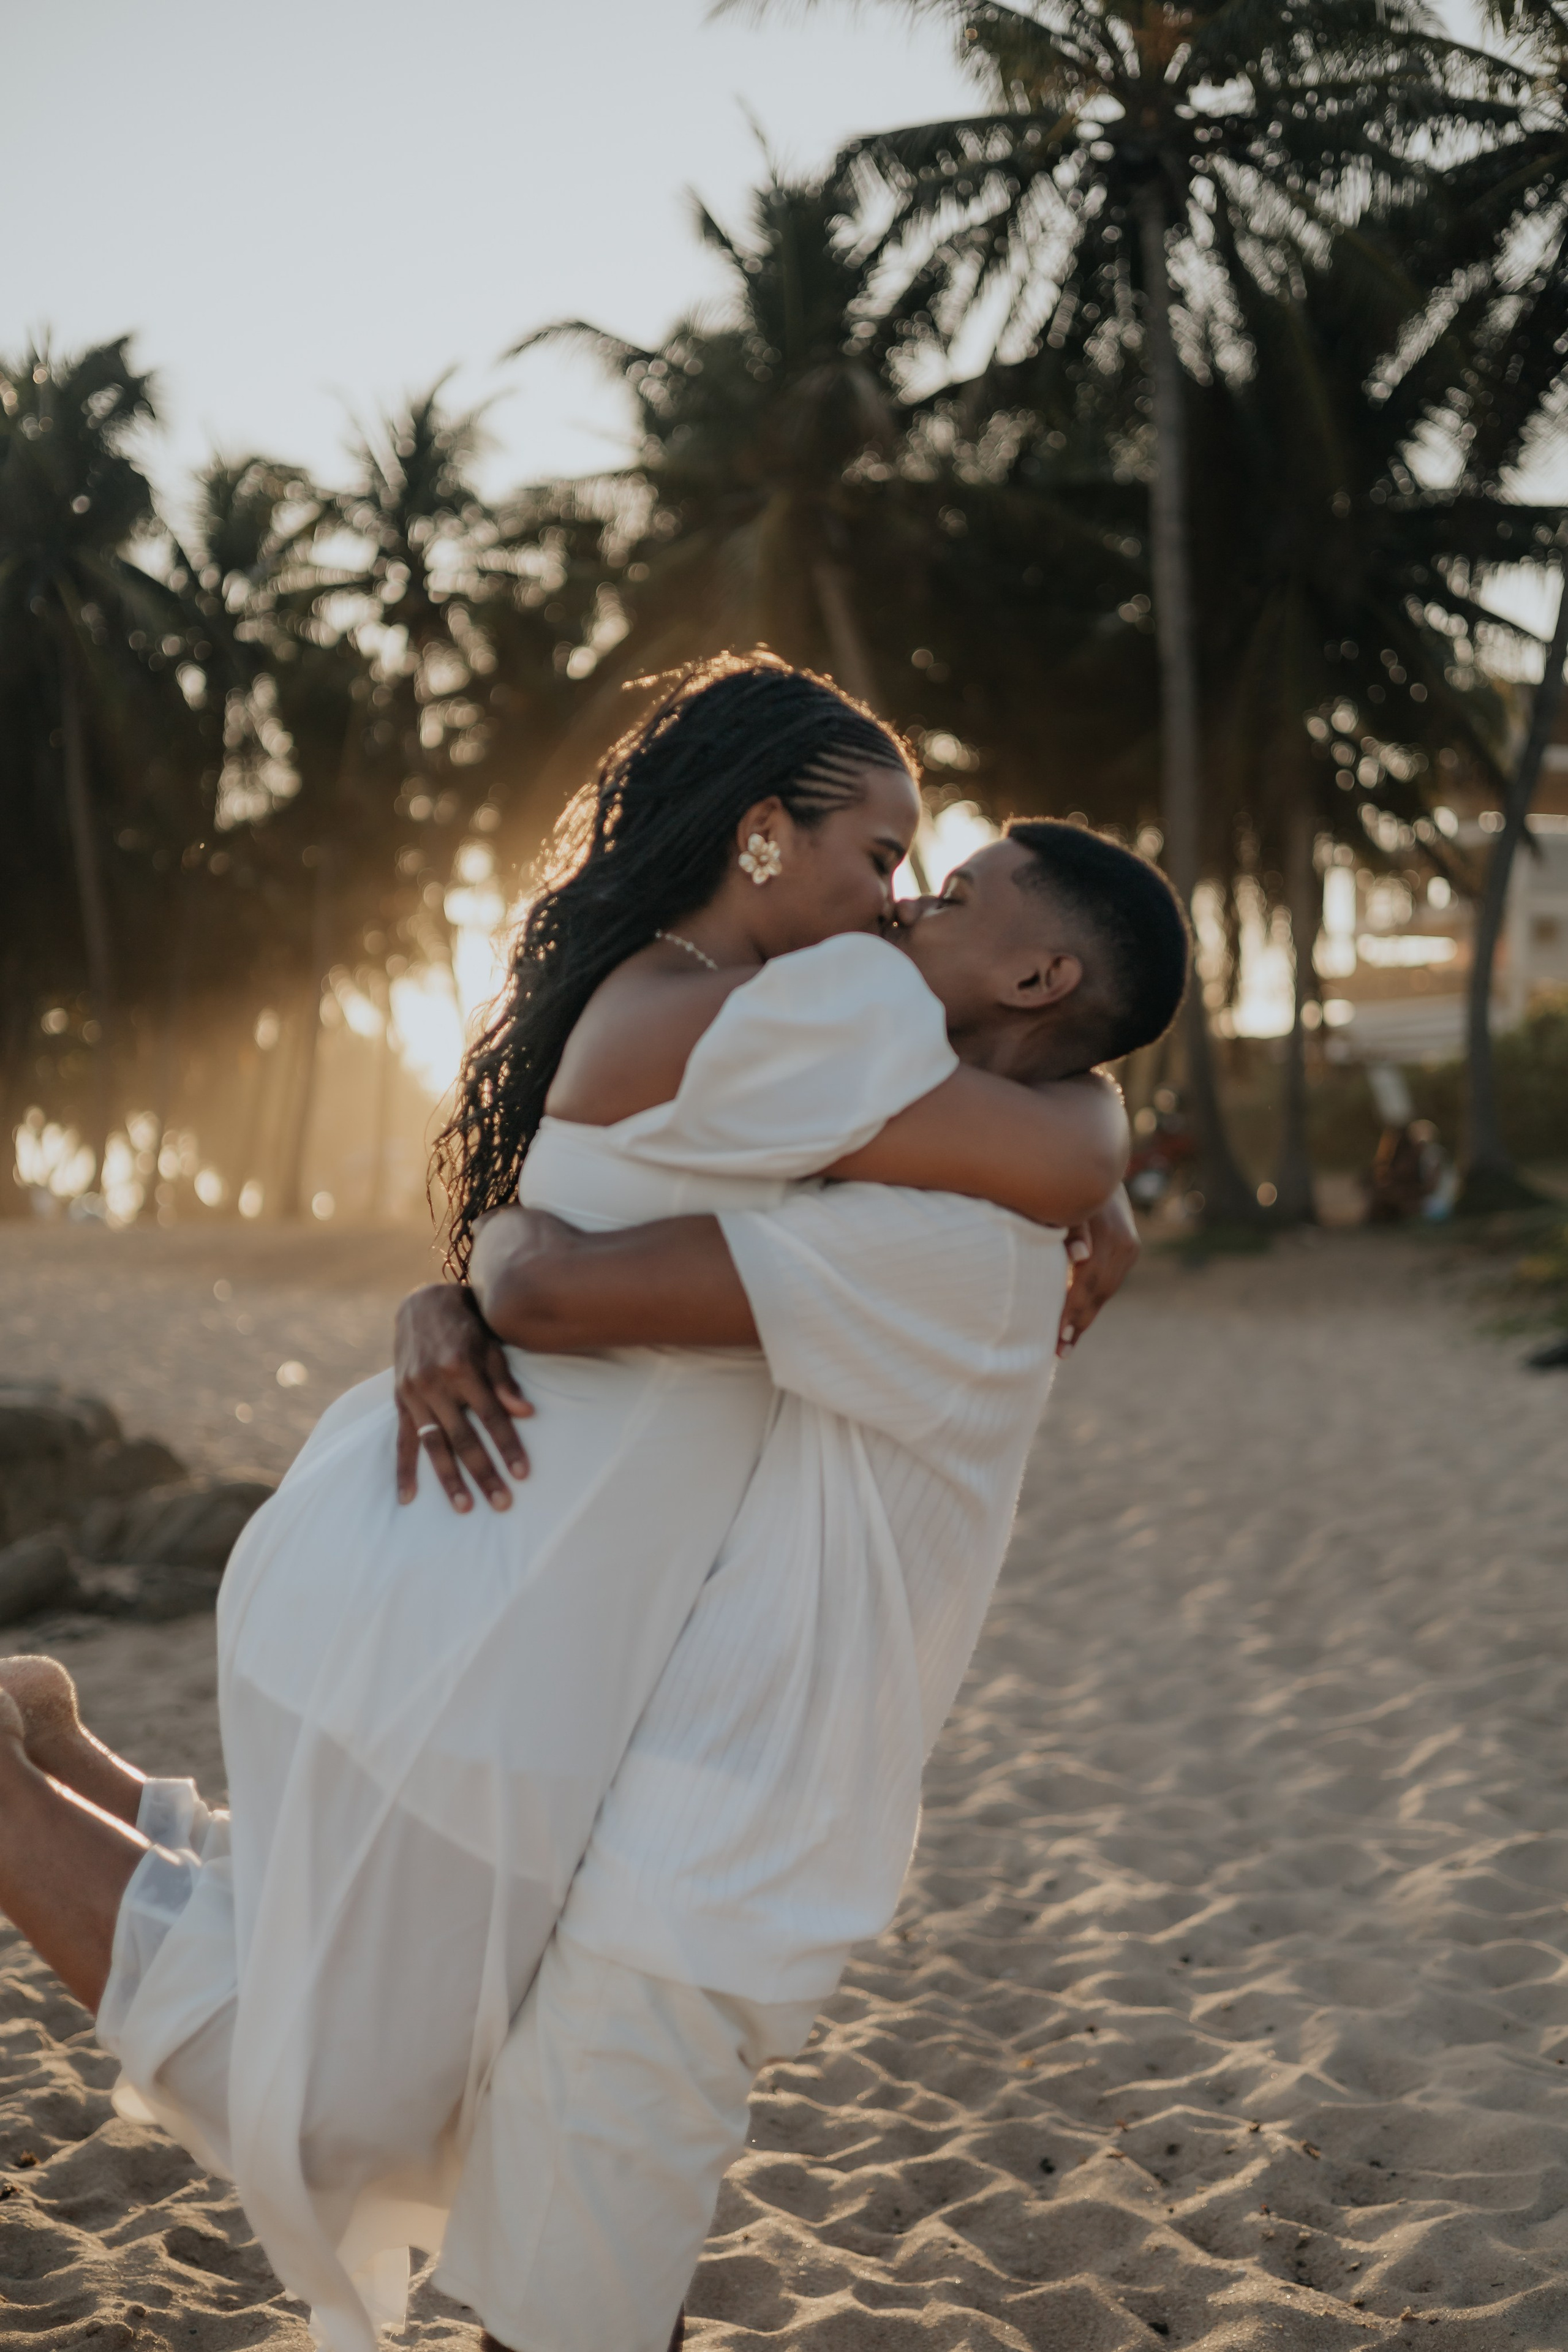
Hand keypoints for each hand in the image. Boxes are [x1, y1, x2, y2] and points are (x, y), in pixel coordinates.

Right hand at [394, 1282, 533, 1512]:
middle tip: (502, 1503)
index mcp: (461, 1367)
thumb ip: (505, 1380)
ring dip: (449, 1478)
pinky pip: (402, 1439)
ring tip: (463, 1507)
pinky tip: (407, 1497)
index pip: (490, 1416)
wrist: (422, 1303)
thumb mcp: (490, 1344)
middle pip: (463, 1437)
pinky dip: (404, 1469)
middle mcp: (434, 1383)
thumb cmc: (467, 1324)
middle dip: (484, 1472)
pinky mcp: (400, 1399)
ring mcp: (413, 1393)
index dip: (508, 1445)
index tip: (522, 1473)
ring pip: (434, 1444)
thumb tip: (526, 1413)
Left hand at [1058, 1184, 1138, 1356]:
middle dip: (1078, 1323)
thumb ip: (1072, 1227)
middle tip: (1059, 1351)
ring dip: (1086, 1318)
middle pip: (1100, 1292)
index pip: (1089, 1282)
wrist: (1097, 1165)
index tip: (1057, 1336)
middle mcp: (1126, 1245)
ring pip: (1106, 1292)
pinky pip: (1108, 1283)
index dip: (1072, 1309)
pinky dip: (1092, 1303)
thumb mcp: (1068, 1201)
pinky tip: (1076, 1321)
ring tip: (1066, 1345)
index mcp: (1112, 1235)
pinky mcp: (1128, 1250)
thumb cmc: (1069, 1182)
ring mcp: (1129, 1248)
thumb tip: (1078, 1256)